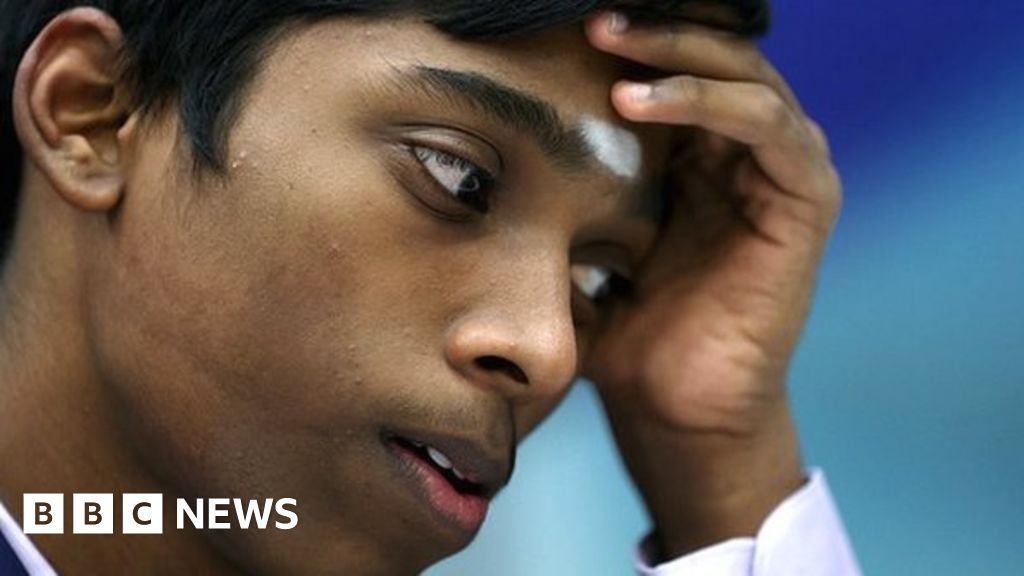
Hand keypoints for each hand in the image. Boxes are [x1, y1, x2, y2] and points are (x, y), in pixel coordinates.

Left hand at [582, 13, 841, 559]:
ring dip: (674, 49)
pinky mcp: (806, 198)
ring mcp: (783, 169)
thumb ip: (569, 186)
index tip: (561, 22)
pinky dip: (706, 101)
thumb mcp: (587, 237)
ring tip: (606, 40)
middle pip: (715, 54)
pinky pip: (765, 125)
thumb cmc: (626, 326)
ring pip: (743, 73)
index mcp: (703, 154)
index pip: (679, 65)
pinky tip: (638, 101)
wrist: (672, 403)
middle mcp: (748, 152)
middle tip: (588, 15)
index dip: (632, 39)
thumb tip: (497, 135)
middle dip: (653, 28)